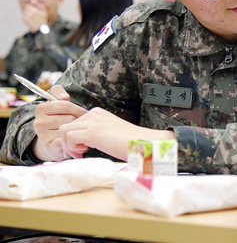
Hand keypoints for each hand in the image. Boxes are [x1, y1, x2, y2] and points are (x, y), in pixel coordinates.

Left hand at [22, 3, 47, 33]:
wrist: (40, 27)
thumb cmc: (43, 18)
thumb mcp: (43, 10)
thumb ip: (38, 3)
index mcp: (34, 10)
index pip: (28, 5)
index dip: (31, 6)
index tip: (34, 8)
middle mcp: (29, 13)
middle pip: (26, 8)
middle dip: (29, 9)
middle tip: (33, 12)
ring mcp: (26, 17)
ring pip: (24, 11)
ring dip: (27, 12)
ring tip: (32, 15)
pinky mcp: (24, 20)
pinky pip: (23, 15)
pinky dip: (26, 15)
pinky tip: (30, 18)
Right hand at [32, 86, 87, 161]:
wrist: (51, 142)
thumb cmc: (58, 118)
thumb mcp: (56, 103)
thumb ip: (58, 92)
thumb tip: (65, 97)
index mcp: (41, 108)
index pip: (66, 105)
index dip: (78, 110)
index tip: (84, 114)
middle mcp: (39, 122)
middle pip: (69, 118)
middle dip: (79, 121)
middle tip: (82, 125)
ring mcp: (43, 135)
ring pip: (69, 129)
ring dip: (78, 132)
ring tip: (80, 133)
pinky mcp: (49, 146)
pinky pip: (66, 142)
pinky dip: (74, 143)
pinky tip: (78, 144)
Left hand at [58, 108, 176, 160]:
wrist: (142, 143)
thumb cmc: (130, 142)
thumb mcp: (109, 133)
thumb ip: (97, 133)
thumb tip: (82, 143)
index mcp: (98, 113)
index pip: (74, 123)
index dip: (73, 138)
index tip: (81, 150)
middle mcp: (94, 114)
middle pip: (66, 125)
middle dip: (68, 142)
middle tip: (79, 154)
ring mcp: (92, 122)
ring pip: (63, 130)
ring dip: (68, 145)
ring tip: (81, 154)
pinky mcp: (91, 132)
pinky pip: (68, 138)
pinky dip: (72, 148)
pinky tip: (85, 153)